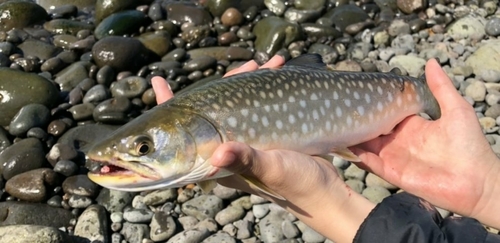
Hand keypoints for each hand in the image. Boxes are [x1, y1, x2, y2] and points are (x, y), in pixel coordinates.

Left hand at [152, 55, 374, 242]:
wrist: (323, 192)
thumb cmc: (294, 185)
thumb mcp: (270, 171)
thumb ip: (245, 160)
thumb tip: (219, 153)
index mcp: (219, 160)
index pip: (183, 133)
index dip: (169, 107)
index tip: (157, 82)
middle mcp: (228, 147)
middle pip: (214, 108)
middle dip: (230, 81)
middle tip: (251, 64)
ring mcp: (247, 140)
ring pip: (238, 103)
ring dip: (253, 80)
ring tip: (273, 63)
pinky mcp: (265, 135)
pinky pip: (258, 106)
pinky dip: (268, 87)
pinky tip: (280, 73)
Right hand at [351, 59, 499, 227]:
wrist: (476, 182)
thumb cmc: (469, 146)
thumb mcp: (456, 109)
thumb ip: (441, 87)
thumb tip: (430, 61)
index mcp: (412, 126)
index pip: (386, 114)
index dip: (373, 105)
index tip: (357, 94)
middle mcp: (399, 141)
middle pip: (371, 130)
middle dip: (357, 121)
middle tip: (339, 108)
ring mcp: (394, 158)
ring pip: (365, 146)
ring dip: (352, 138)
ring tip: (335, 125)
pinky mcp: (391, 173)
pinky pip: (368, 164)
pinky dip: (356, 155)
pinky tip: (343, 145)